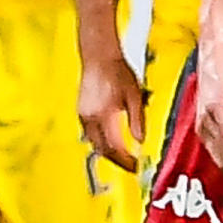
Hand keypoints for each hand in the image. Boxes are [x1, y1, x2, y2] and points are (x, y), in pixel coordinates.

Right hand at [78, 54, 146, 170]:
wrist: (99, 56)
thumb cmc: (116, 70)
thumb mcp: (134, 96)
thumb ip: (138, 120)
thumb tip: (141, 140)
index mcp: (104, 115)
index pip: (113, 148)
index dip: (125, 161)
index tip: (135, 166)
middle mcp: (90, 118)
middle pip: (102, 149)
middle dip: (116, 160)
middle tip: (129, 165)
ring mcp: (83, 115)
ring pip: (94, 143)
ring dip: (107, 152)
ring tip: (121, 155)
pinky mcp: (81, 110)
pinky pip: (89, 133)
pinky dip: (100, 141)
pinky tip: (109, 139)